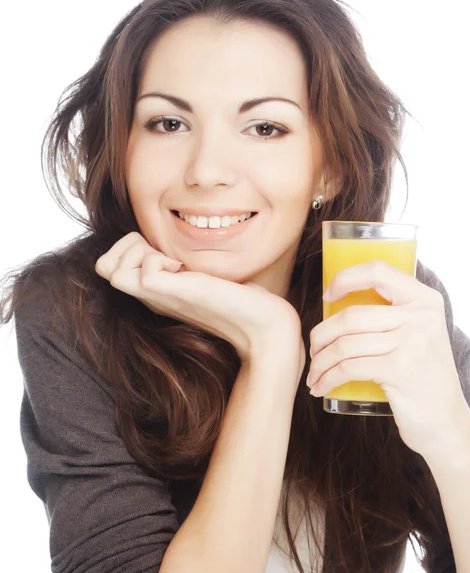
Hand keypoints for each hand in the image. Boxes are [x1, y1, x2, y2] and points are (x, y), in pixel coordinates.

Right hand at [95, 232, 304, 376]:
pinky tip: (184, 270)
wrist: (264, 326)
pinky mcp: (176, 295)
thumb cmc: (242, 302)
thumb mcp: (206, 278)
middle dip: (127, 245)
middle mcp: (152, 296)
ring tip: (174, 262)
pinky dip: (158, 260)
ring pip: (109, 269)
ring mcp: (160, 297)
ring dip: (138, 252)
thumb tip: (185, 251)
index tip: (168, 253)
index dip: (132, 248)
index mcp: (158, 292)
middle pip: (102, 266)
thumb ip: (190, 267)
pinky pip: (142, 272)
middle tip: (166, 254)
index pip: (112, 265)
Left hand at [306, 259, 467, 457]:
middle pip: (352, 315)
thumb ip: (393, 315)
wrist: (446, 424)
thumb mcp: (418, 335)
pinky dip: (327, 378)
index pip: (378, 270)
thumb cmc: (421, 378)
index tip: (328, 296)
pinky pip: (348, 367)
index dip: (345, 278)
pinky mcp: (401, 369)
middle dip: (321, 335)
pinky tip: (320, 387)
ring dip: (320, 361)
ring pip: (345, 343)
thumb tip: (337, 301)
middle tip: (314, 351)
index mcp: (425, 300)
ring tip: (314, 373)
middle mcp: (422, 316)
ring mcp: (413, 342)